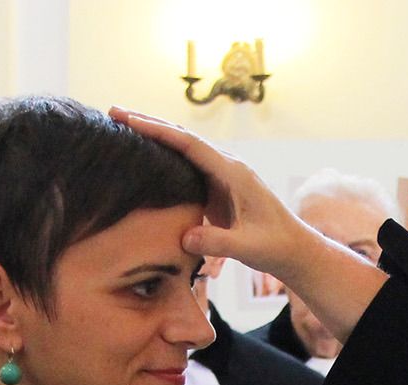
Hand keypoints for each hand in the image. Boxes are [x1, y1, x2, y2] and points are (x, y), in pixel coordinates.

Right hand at [108, 108, 386, 343]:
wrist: (294, 249)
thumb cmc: (275, 247)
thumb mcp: (248, 248)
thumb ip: (218, 243)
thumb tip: (185, 239)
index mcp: (233, 172)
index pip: (189, 144)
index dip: (158, 131)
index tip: (129, 120)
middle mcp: (227, 166)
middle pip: (182, 137)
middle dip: (148, 124)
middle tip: (114, 112)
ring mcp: (222, 175)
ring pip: (183, 149)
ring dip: (153, 137)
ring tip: (120, 127)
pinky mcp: (217, 188)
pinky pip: (186, 166)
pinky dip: (163, 156)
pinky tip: (142, 154)